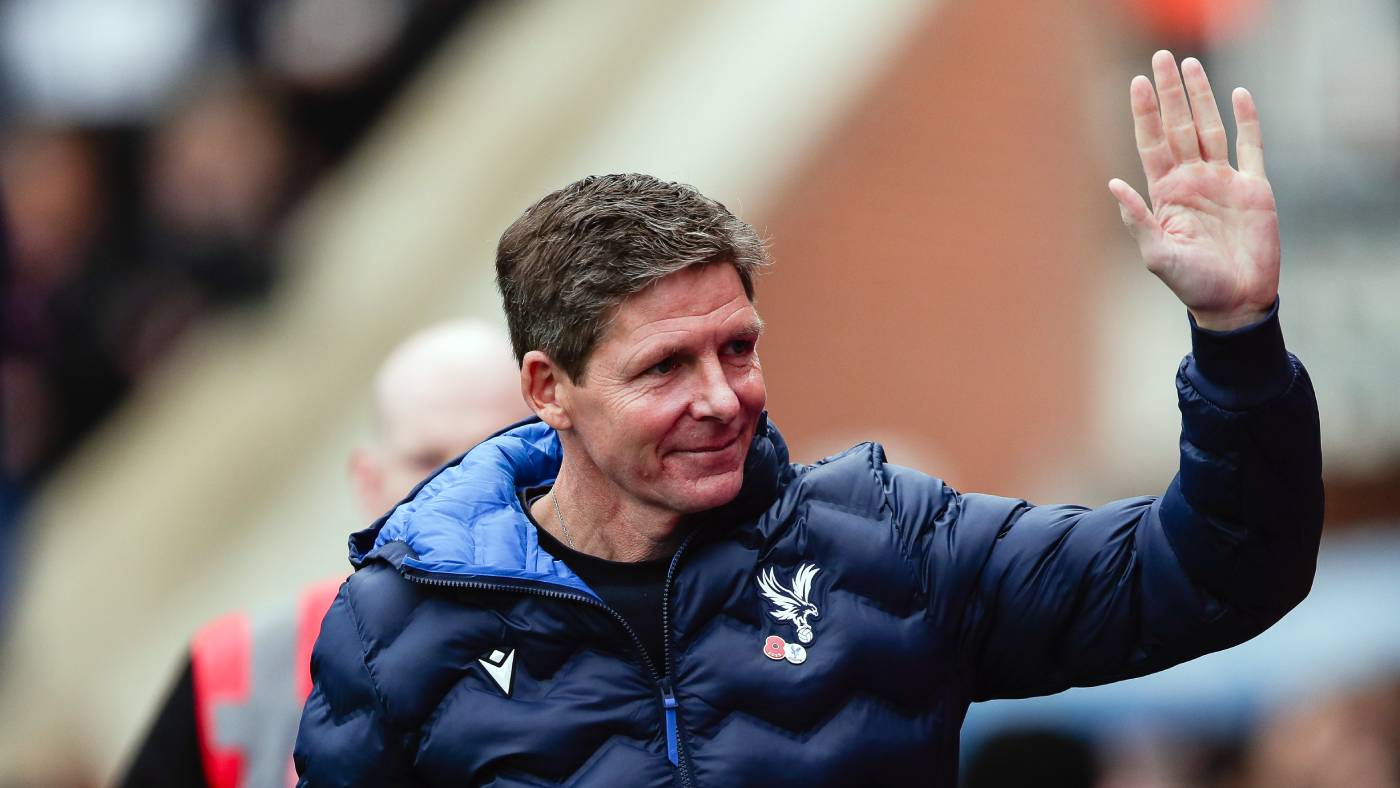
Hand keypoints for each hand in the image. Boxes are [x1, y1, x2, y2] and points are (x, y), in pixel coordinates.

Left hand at [1109, 50, 1278, 330]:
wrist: (1234, 302)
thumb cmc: (1191, 285)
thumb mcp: (1156, 255)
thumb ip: (1136, 219)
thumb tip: (1112, 183)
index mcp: (1166, 193)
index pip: (1151, 143)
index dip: (1144, 113)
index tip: (1137, 82)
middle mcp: (1192, 180)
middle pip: (1179, 125)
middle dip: (1170, 93)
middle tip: (1161, 57)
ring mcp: (1223, 181)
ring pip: (1210, 127)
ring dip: (1201, 97)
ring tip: (1190, 65)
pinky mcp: (1254, 188)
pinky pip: (1251, 146)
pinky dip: (1247, 119)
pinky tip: (1238, 93)